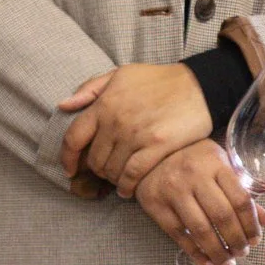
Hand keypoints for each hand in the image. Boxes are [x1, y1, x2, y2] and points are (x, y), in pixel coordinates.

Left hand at [59, 64, 210, 195]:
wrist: (201, 85)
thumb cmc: (158, 80)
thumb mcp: (120, 74)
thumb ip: (90, 89)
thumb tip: (63, 105)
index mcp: (103, 105)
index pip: (73, 137)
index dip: (67, 157)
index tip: (69, 169)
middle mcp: (116, 121)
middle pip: (94, 158)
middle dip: (96, 169)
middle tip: (104, 172)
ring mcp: (137, 135)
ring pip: (112, 169)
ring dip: (112, 178)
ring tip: (117, 179)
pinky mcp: (158, 146)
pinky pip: (134, 173)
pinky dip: (127, 185)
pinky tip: (128, 189)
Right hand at [133, 139, 264, 264]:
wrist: (149, 155)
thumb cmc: (191, 161)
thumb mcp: (220, 167)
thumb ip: (240, 192)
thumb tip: (264, 220)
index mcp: (215, 164)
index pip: (240, 199)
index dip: (250, 225)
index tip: (255, 239)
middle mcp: (193, 176)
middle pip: (222, 216)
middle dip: (236, 241)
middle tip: (242, 253)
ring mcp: (172, 191)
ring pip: (200, 229)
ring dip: (217, 251)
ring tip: (227, 263)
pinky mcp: (155, 205)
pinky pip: (178, 234)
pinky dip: (194, 252)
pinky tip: (206, 262)